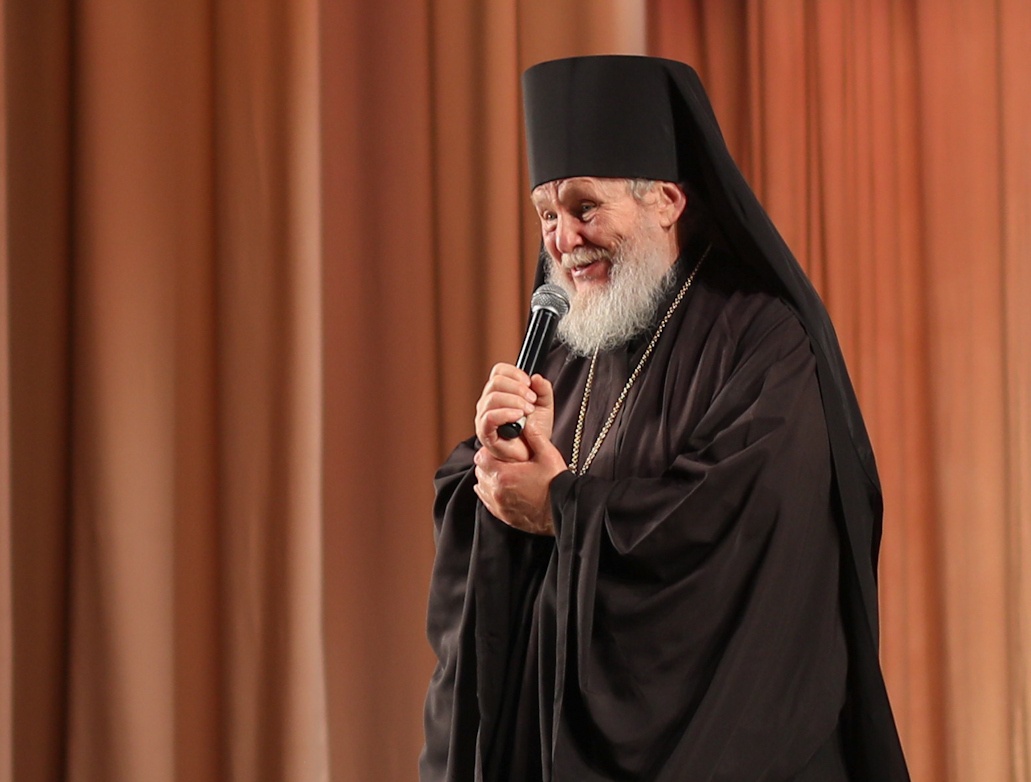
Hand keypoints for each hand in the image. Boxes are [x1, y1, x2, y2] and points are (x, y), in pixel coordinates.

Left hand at [473, 374, 566, 535]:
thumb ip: (534, 436)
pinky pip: (487, 501)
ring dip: (489, 478)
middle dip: (489, 464)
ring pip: (482, 486)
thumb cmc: (556, 484)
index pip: (481, 457)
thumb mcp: (548, 456)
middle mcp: (496, 490)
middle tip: (503, 460)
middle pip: (480, 471)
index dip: (489, 452)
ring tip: (505, 473)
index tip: (499, 451)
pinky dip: (491, 492)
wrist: (562, 511)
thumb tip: (525, 422)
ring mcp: (498, 505)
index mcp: (504, 474)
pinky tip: (502, 487)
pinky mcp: (502, 515)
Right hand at [475, 363, 552, 461]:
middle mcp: (488, 402)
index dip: (515, 374)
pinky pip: (489, 417)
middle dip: (518, 388)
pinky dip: (506, 413)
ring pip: (492, 397)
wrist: (533, 455)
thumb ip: (543, 390)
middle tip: (532, 401)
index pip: (499, 371)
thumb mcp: (545, 406)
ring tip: (528, 411)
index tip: (530, 384)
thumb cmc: (534, 432)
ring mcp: (484, 416)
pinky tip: (518, 416)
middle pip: (496, 382)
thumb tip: (536, 377)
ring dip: (514, 401)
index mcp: (500, 392)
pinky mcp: (485, 432)